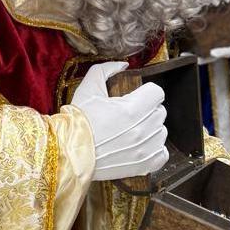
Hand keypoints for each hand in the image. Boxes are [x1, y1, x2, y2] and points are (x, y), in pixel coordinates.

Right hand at [70, 61, 168, 181]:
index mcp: (132, 109)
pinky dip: (154, 150)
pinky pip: (162, 154)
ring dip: (150, 129)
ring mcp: (145, 149)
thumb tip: (123, 64)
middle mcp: (142, 130)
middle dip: (148, 110)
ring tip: (132, 131)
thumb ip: (106, 70)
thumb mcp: (89, 88)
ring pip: (161, 132)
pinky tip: (140, 146)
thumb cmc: (78, 121)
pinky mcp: (144, 165)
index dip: (147, 92)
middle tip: (130, 114)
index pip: (157, 93)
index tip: (137, 97)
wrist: (67, 152)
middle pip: (160, 112)